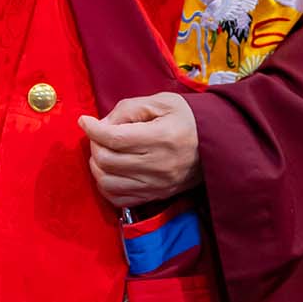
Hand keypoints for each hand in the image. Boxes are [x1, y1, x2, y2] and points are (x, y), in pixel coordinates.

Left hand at [79, 92, 200, 208]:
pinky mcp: (156, 196)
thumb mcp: (162, 102)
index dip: (93, 129)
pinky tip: (109, 171)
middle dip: (94, 145)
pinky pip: (120, 199)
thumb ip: (129, 109)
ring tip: (101, 152)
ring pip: (109, 184)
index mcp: (161, 137)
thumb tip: (102, 124)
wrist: (218, 145)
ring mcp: (156, 185)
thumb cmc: (189, 118)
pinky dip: (106, 186)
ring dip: (96, 167)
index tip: (84, 120)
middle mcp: (158, 165)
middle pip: (107, 161)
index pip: (115, 138)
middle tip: (97, 134)